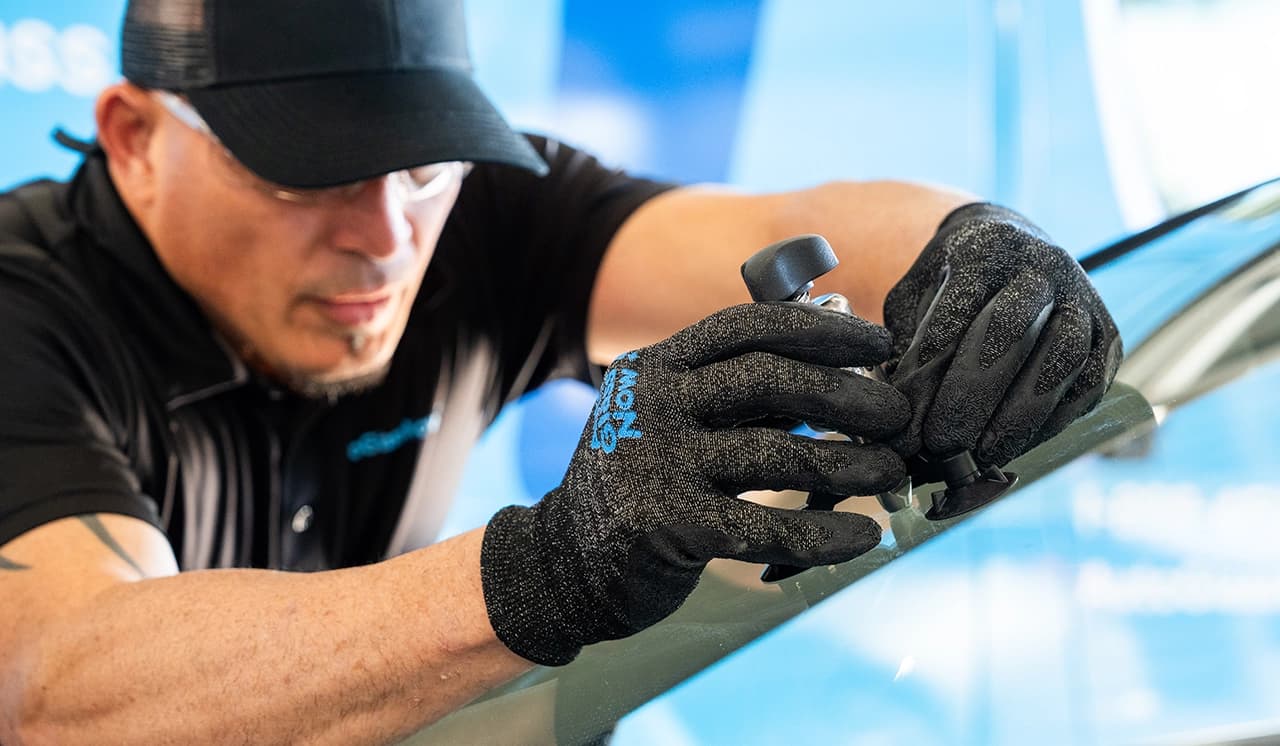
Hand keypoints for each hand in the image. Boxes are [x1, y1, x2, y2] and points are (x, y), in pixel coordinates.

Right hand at [481, 302, 908, 664]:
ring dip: (850, 463)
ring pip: (777, 454)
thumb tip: (840, 372)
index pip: (747, 325)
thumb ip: (735, 395)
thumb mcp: (671, 420)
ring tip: (894, 471)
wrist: (564, 563)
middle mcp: (652, 403)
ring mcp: (655, 462)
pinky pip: (765, 526)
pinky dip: (823, 533)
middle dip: (846, 392)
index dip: (821, 328)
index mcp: (657, 366)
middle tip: (898, 413)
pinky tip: (863, 539)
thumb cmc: (643, 485)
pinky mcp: (667, 525)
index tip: (881, 341)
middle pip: (768, 379)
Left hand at [883, 202, 1122, 466]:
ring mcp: (1083, 300)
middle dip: (971, 397)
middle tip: (939, 447)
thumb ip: (902, 347)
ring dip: (1016, 419)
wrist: (1013, 250)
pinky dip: (1047, 425)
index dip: (928, 375)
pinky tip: (1012, 450)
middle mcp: (1042, 266)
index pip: (955, 312)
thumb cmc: (947, 286)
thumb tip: (894, 417)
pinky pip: (1084, 388)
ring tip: (977, 459)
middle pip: (1011, 330)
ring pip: (1059, 361)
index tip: (904, 425)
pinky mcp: (1109, 337)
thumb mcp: (912, 299)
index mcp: (983, 248)